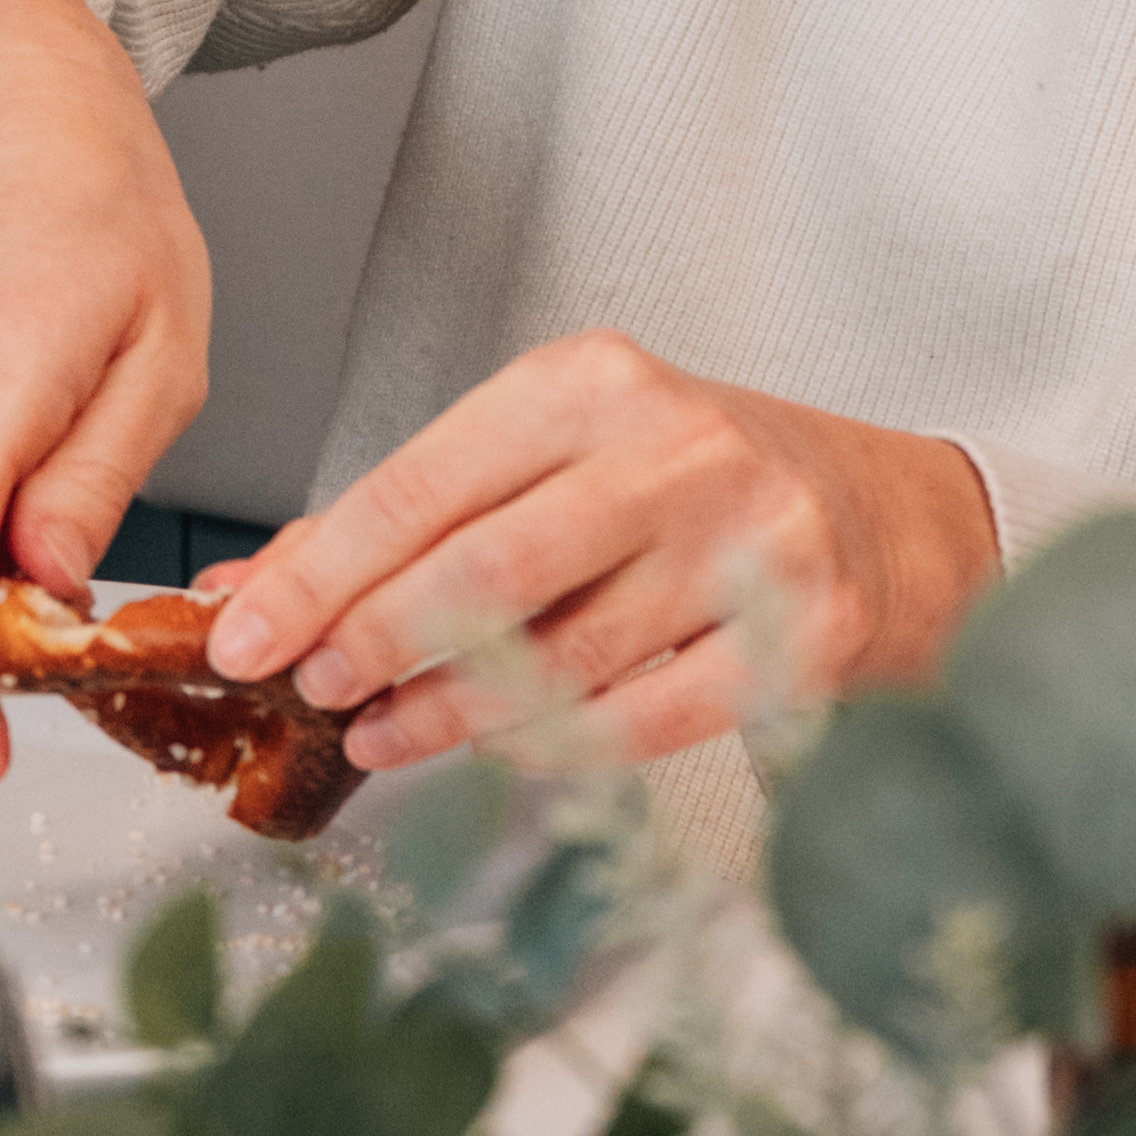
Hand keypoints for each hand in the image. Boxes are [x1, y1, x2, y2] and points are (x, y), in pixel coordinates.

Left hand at [196, 338, 992, 775]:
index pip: (421, 484)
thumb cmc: (697, 487)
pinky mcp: (801, 635)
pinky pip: (645, 716)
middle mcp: (673, 449)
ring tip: (380, 737)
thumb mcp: (556, 460)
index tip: (243, 635)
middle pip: (486, 568)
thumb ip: (410, 523)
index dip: (319, 570)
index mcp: (590, 384)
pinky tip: (500, 751)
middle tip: (307, 689)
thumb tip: (249, 591)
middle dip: (374, 638)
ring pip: (561, 653)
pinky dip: (557, 744)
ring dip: (451, 710)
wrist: (892, 522)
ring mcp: (747, 543)